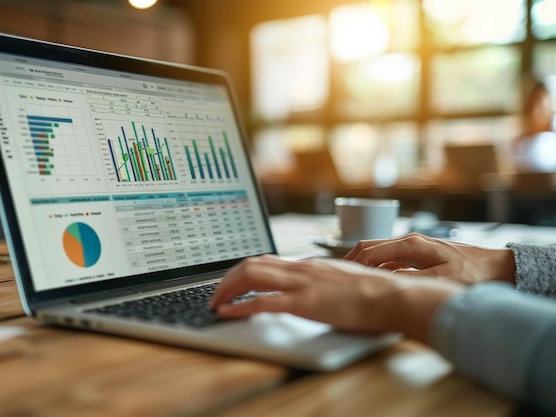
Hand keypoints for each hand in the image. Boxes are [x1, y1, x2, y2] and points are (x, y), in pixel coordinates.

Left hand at [210, 255, 460, 343]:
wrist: (394, 296)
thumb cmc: (376, 293)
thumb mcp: (344, 281)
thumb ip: (326, 282)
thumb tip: (318, 289)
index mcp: (310, 265)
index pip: (267, 261)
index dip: (244, 271)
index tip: (233, 283)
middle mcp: (302, 269)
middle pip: (253, 263)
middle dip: (228, 278)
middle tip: (216, 294)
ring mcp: (303, 284)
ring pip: (252, 275)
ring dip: (227, 288)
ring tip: (216, 302)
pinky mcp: (306, 302)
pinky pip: (264, 301)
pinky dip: (240, 306)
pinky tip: (228, 313)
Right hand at [344, 233, 515, 284]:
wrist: (500, 268)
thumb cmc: (473, 275)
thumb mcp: (440, 281)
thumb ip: (409, 280)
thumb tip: (381, 283)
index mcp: (411, 244)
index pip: (370, 251)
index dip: (351, 264)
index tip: (337, 275)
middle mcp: (410, 241)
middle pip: (370, 247)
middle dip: (350, 260)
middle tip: (335, 275)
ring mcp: (415, 246)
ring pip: (379, 252)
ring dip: (362, 263)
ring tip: (348, 277)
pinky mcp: (421, 254)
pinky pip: (390, 258)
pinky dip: (376, 267)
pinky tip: (373, 279)